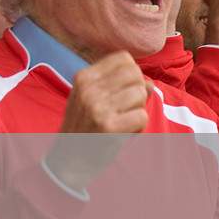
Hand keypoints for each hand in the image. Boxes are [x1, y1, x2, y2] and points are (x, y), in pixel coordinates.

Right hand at [46, 53, 150, 192]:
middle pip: (136, 75)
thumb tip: (150, 83)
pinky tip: (124, 133)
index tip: (123, 92)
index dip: (133, 75)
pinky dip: (139, 128)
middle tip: (125, 110)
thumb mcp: (95, 99)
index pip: (124, 58)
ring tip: (122, 122)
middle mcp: (89, 88)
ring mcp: (98, 106)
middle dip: (138, 93)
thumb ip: (121, 87)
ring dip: (138, 111)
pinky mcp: (109, 126)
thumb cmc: (86, 127)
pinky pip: (142, 117)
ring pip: (141, 95)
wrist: (68, 159)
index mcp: (84, 77)